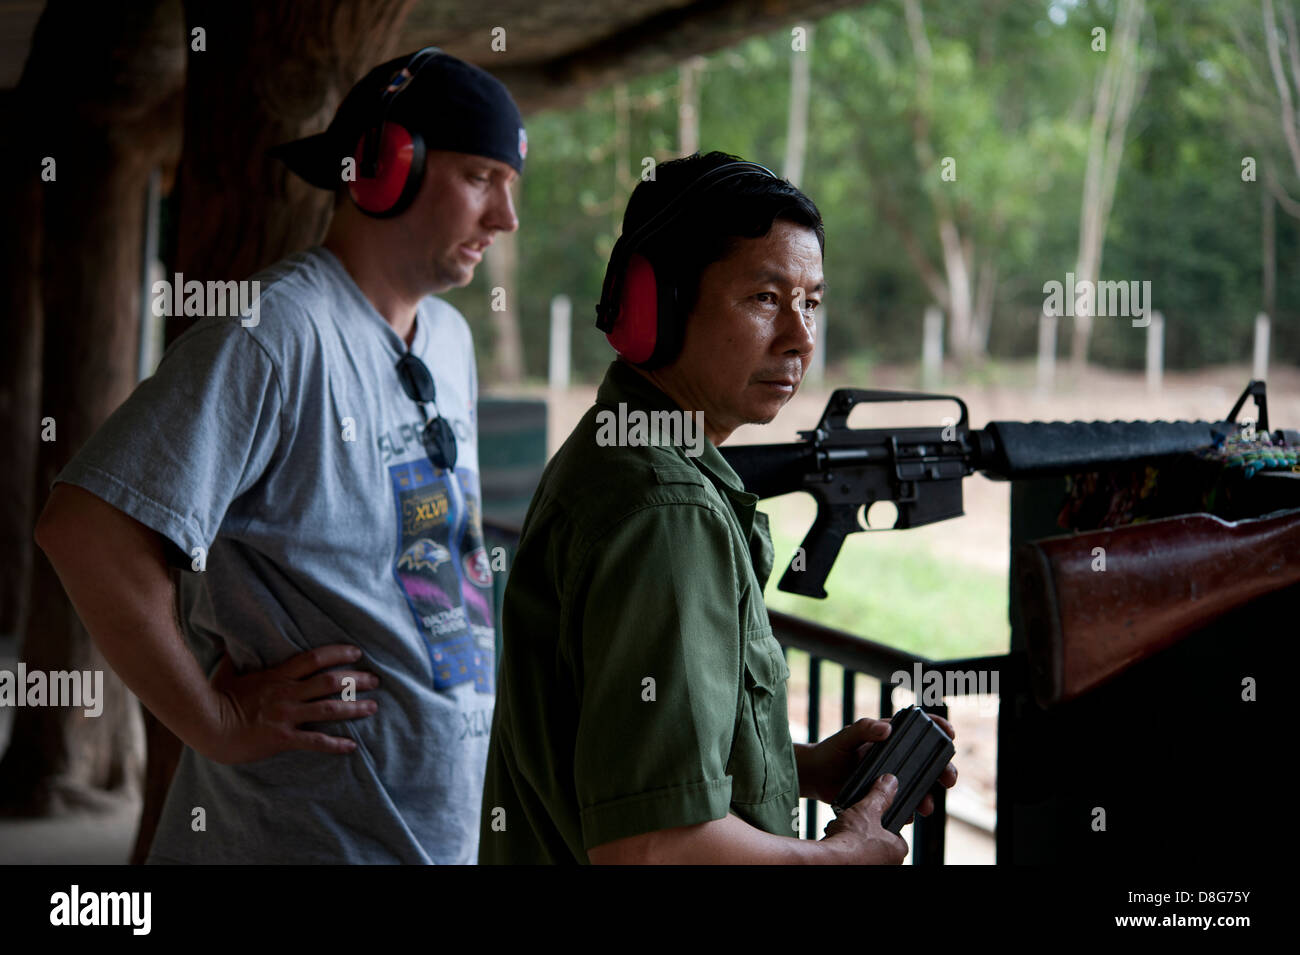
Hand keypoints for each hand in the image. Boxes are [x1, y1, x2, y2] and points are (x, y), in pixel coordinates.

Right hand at [198, 644, 378, 763]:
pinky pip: (315, 741)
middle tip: (375, 680)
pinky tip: (352, 746)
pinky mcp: (284, 738)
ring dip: (354, 708)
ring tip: (373, 707)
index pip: (315, 658)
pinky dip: (335, 744)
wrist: (208, 728)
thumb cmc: (215, 699)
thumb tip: (226, 639)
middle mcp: (287, 693)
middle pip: (331, 681)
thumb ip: (234, 656)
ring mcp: (287, 716)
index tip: (357, 653)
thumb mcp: (227, 672)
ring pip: (329, 709)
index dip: (338, 654)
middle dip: (356, 680)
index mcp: (277, 675)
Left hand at [803, 714, 957, 816]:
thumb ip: (864, 728)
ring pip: (921, 789)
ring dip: (928, 798)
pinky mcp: (886, 798)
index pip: (921, 730)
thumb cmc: (831, 750)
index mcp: (892, 738)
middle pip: (930, 764)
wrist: (816, 777)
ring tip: (925, 806)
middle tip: (948, 779)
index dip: (939, 728)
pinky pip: (903, 807)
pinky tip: (905, 816)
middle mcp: (898, 759)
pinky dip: (908, 813)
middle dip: (945, 771)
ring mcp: (894, 780)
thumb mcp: (847, 736)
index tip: (950, 734)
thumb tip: (887, 729)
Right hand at [821, 774, 908, 863]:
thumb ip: (880, 795)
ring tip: (843, 828)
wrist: (828, 860)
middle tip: (855, 821)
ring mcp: (871, 867)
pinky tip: (835, 839)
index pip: (896, 832)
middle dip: (865, 829)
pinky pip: (851, 855)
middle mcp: (888, 864)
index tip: (873, 814)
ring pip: (863, 847)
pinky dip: (844, 846)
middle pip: (878, 839)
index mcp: (897, 851)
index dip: (884, 820)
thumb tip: (890, 782)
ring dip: (852, 837)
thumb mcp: (867, 809)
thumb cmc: (851, 841)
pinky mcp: (854, 867)